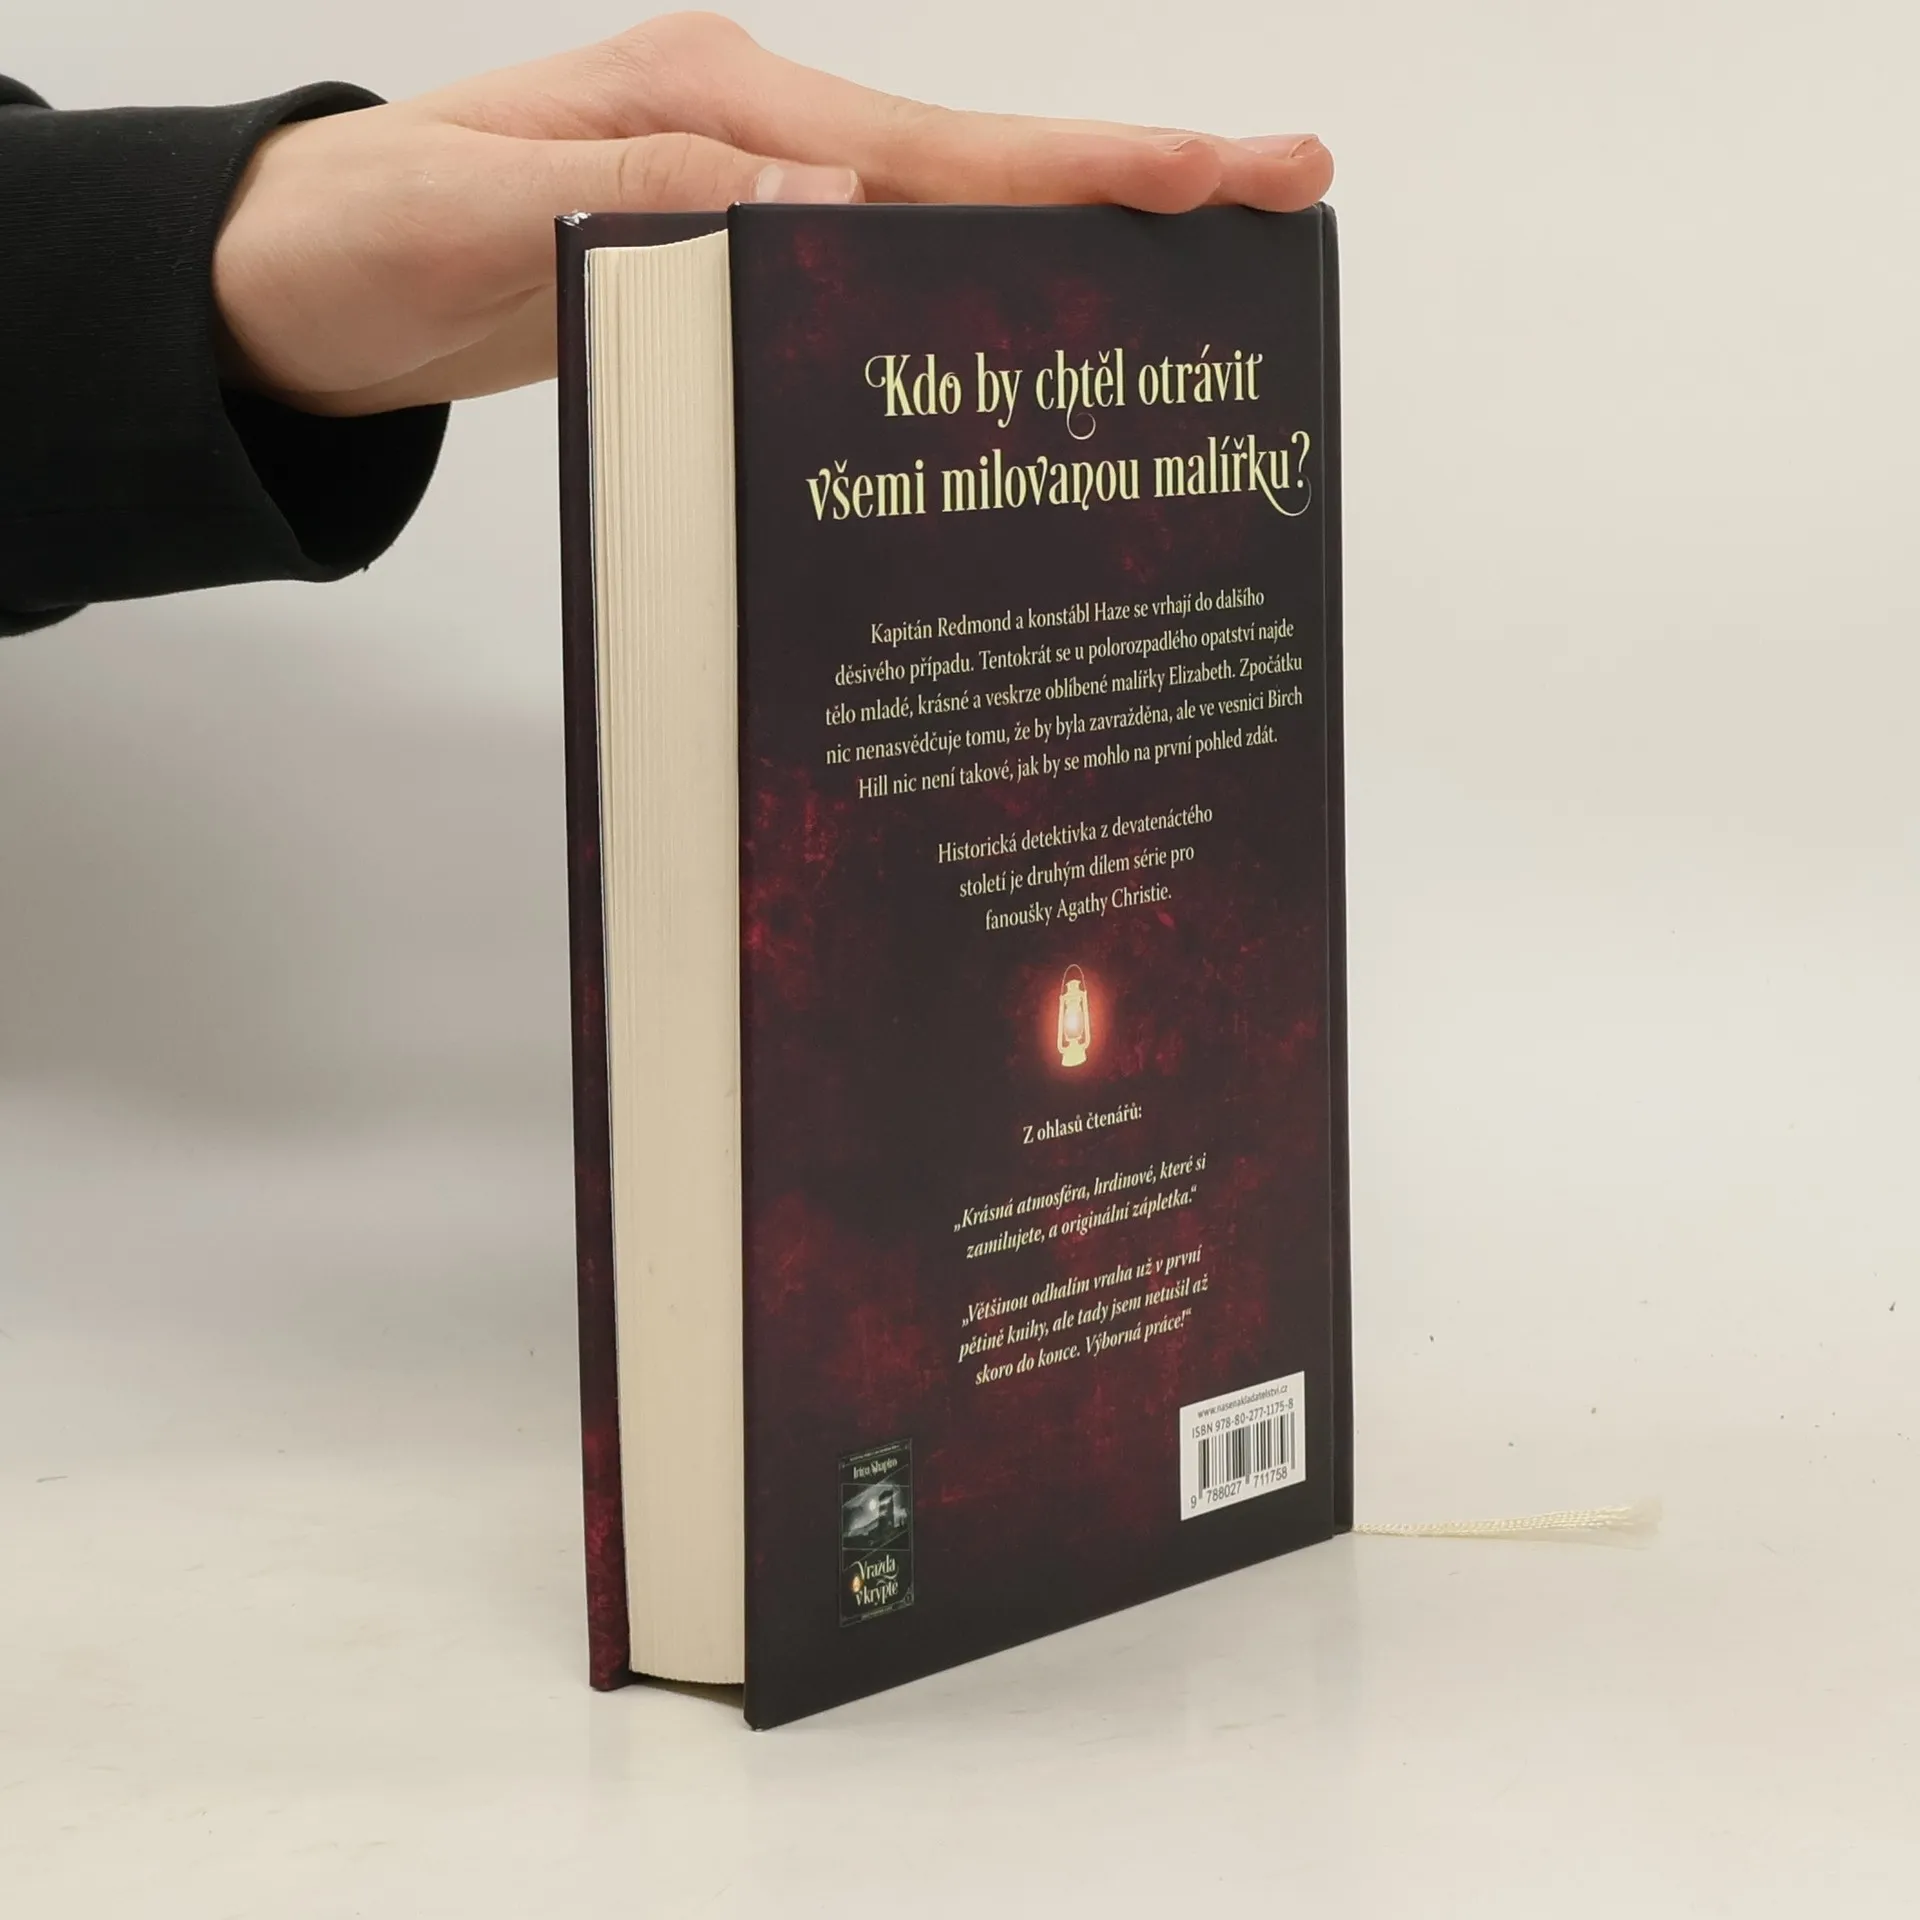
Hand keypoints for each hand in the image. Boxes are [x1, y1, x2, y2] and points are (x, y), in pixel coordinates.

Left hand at [212, 12, 1332, 415]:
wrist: (288, 280)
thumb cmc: (362, 241)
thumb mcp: (478, 219)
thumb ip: (651, 203)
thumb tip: (837, 200)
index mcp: (714, 107)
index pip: (933, 149)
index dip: (1083, 169)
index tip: (1222, 172)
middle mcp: (752, 134)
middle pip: (973, 167)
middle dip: (1130, 182)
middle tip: (1282, 192)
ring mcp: (745, 191)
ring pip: (938, 221)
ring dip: (1064, 243)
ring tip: (1190, 273)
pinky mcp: (725, 257)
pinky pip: (874, 279)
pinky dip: (964, 299)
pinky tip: (1015, 337)